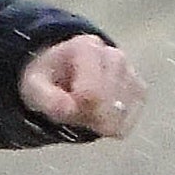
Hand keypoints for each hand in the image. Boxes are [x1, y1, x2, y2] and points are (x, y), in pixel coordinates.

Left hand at [16, 34, 142, 139]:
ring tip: (84, 109)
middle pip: (108, 108)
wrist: (64, 69)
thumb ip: (48, 99)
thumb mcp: (35, 85)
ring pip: (119, 118)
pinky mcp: (140, 91)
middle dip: (87, 118)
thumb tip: (70, 110)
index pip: (91, 94)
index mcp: (87, 48)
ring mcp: (131, 73)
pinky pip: (128, 123)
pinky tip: (99, 113)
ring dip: (99, 123)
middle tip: (72, 109)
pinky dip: (111, 126)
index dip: (76, 110)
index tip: (64, 108)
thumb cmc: (48, 77)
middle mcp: (115, 56)